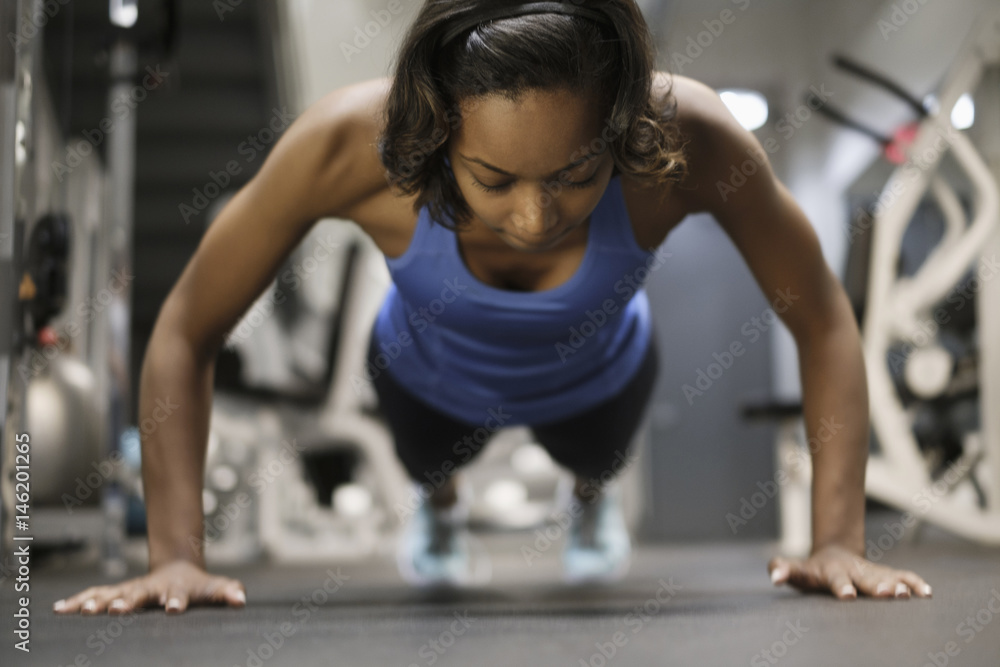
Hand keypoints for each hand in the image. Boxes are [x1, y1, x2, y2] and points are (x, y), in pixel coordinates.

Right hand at [52, 560, 246, 614]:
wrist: (176, 567)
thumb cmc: (196, 586)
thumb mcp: (213, 588)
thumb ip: (227, 592)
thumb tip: (241, 598)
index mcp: (176, 589)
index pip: (178, 596)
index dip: (176, 602)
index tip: (173, 609)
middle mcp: (150, 588)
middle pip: (139, 595)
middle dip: (128, 602)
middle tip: (115, 610)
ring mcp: (131, 589)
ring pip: (112, 593)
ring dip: (98, 601)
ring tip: (84, 611)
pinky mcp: (115, 593)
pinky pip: (94, 595)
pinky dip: (78, 601)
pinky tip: (60, 610)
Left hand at [767, 544, 932, 599]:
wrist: (835, 553)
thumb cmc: (813, 570)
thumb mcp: (797, 570)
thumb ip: (783, 569)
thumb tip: (775, 576)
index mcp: (831, 571)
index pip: (836, 579)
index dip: (842, 586)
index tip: (848, 595)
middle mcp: (855, 570)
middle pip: (867, 578)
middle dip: (877, 585)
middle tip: (886, 594)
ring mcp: (872, 571)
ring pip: (888, 576)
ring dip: (899, 585)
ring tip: (907, 595)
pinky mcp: (887, 575)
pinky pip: (903, 576)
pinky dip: (914, 582)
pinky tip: (926, 593)